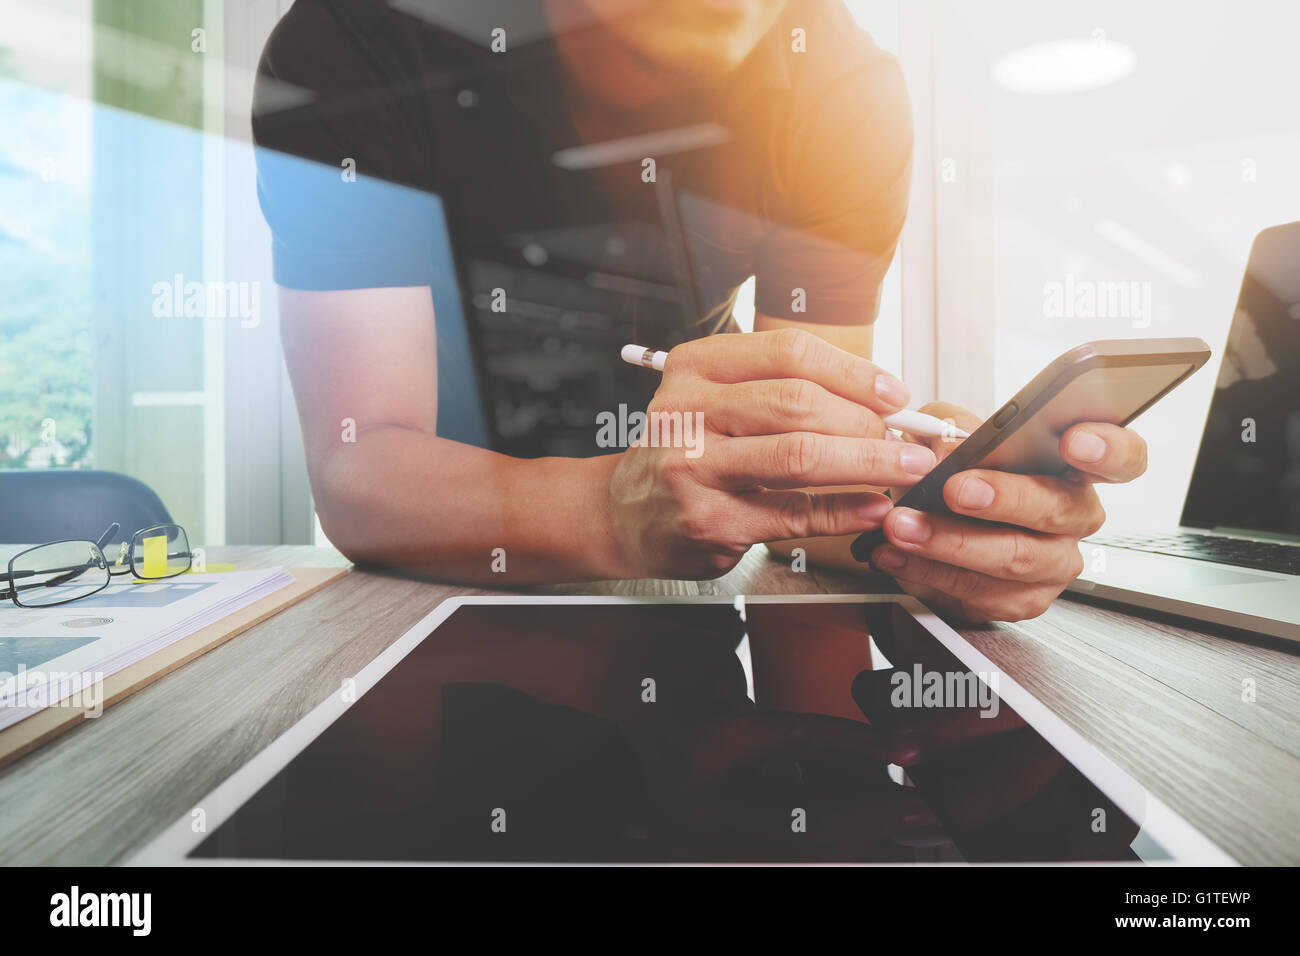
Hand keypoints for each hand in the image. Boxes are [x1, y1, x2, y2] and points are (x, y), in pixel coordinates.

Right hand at [604, 329, 936, 578]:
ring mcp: (694, 469)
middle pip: (797, 402)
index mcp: (695, 368)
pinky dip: (842, 512)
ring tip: (906, 470)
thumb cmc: (686, 452)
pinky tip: (872, 509)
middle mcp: (688, 412)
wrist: (624, 514)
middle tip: (906, 439)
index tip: (894, 393)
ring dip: (867, 463)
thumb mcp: (716, 402)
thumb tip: (878, 400)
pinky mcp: (709, 522)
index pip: (787, 353)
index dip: (853, 371)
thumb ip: (781, 392)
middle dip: (866, 422)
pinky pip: (792, 515)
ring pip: (798, 456)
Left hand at [872, 401, 1147, 623]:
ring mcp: (1055, 562)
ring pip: (1014, 556)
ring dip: (950, 541)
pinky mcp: (1024, 600)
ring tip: (903, 524)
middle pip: (1057, 508)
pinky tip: (897, 554)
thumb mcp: (950, 434)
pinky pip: (979, 589)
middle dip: (1004, 498)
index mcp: (1074, 466)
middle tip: (956, 489)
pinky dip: (929, 570)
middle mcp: (1075, 515)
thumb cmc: (959, 472)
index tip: (1075, 441)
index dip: (1108, 448)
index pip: (1122, 456)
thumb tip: (945, 441)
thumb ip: (950, 427)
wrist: (934, 530)